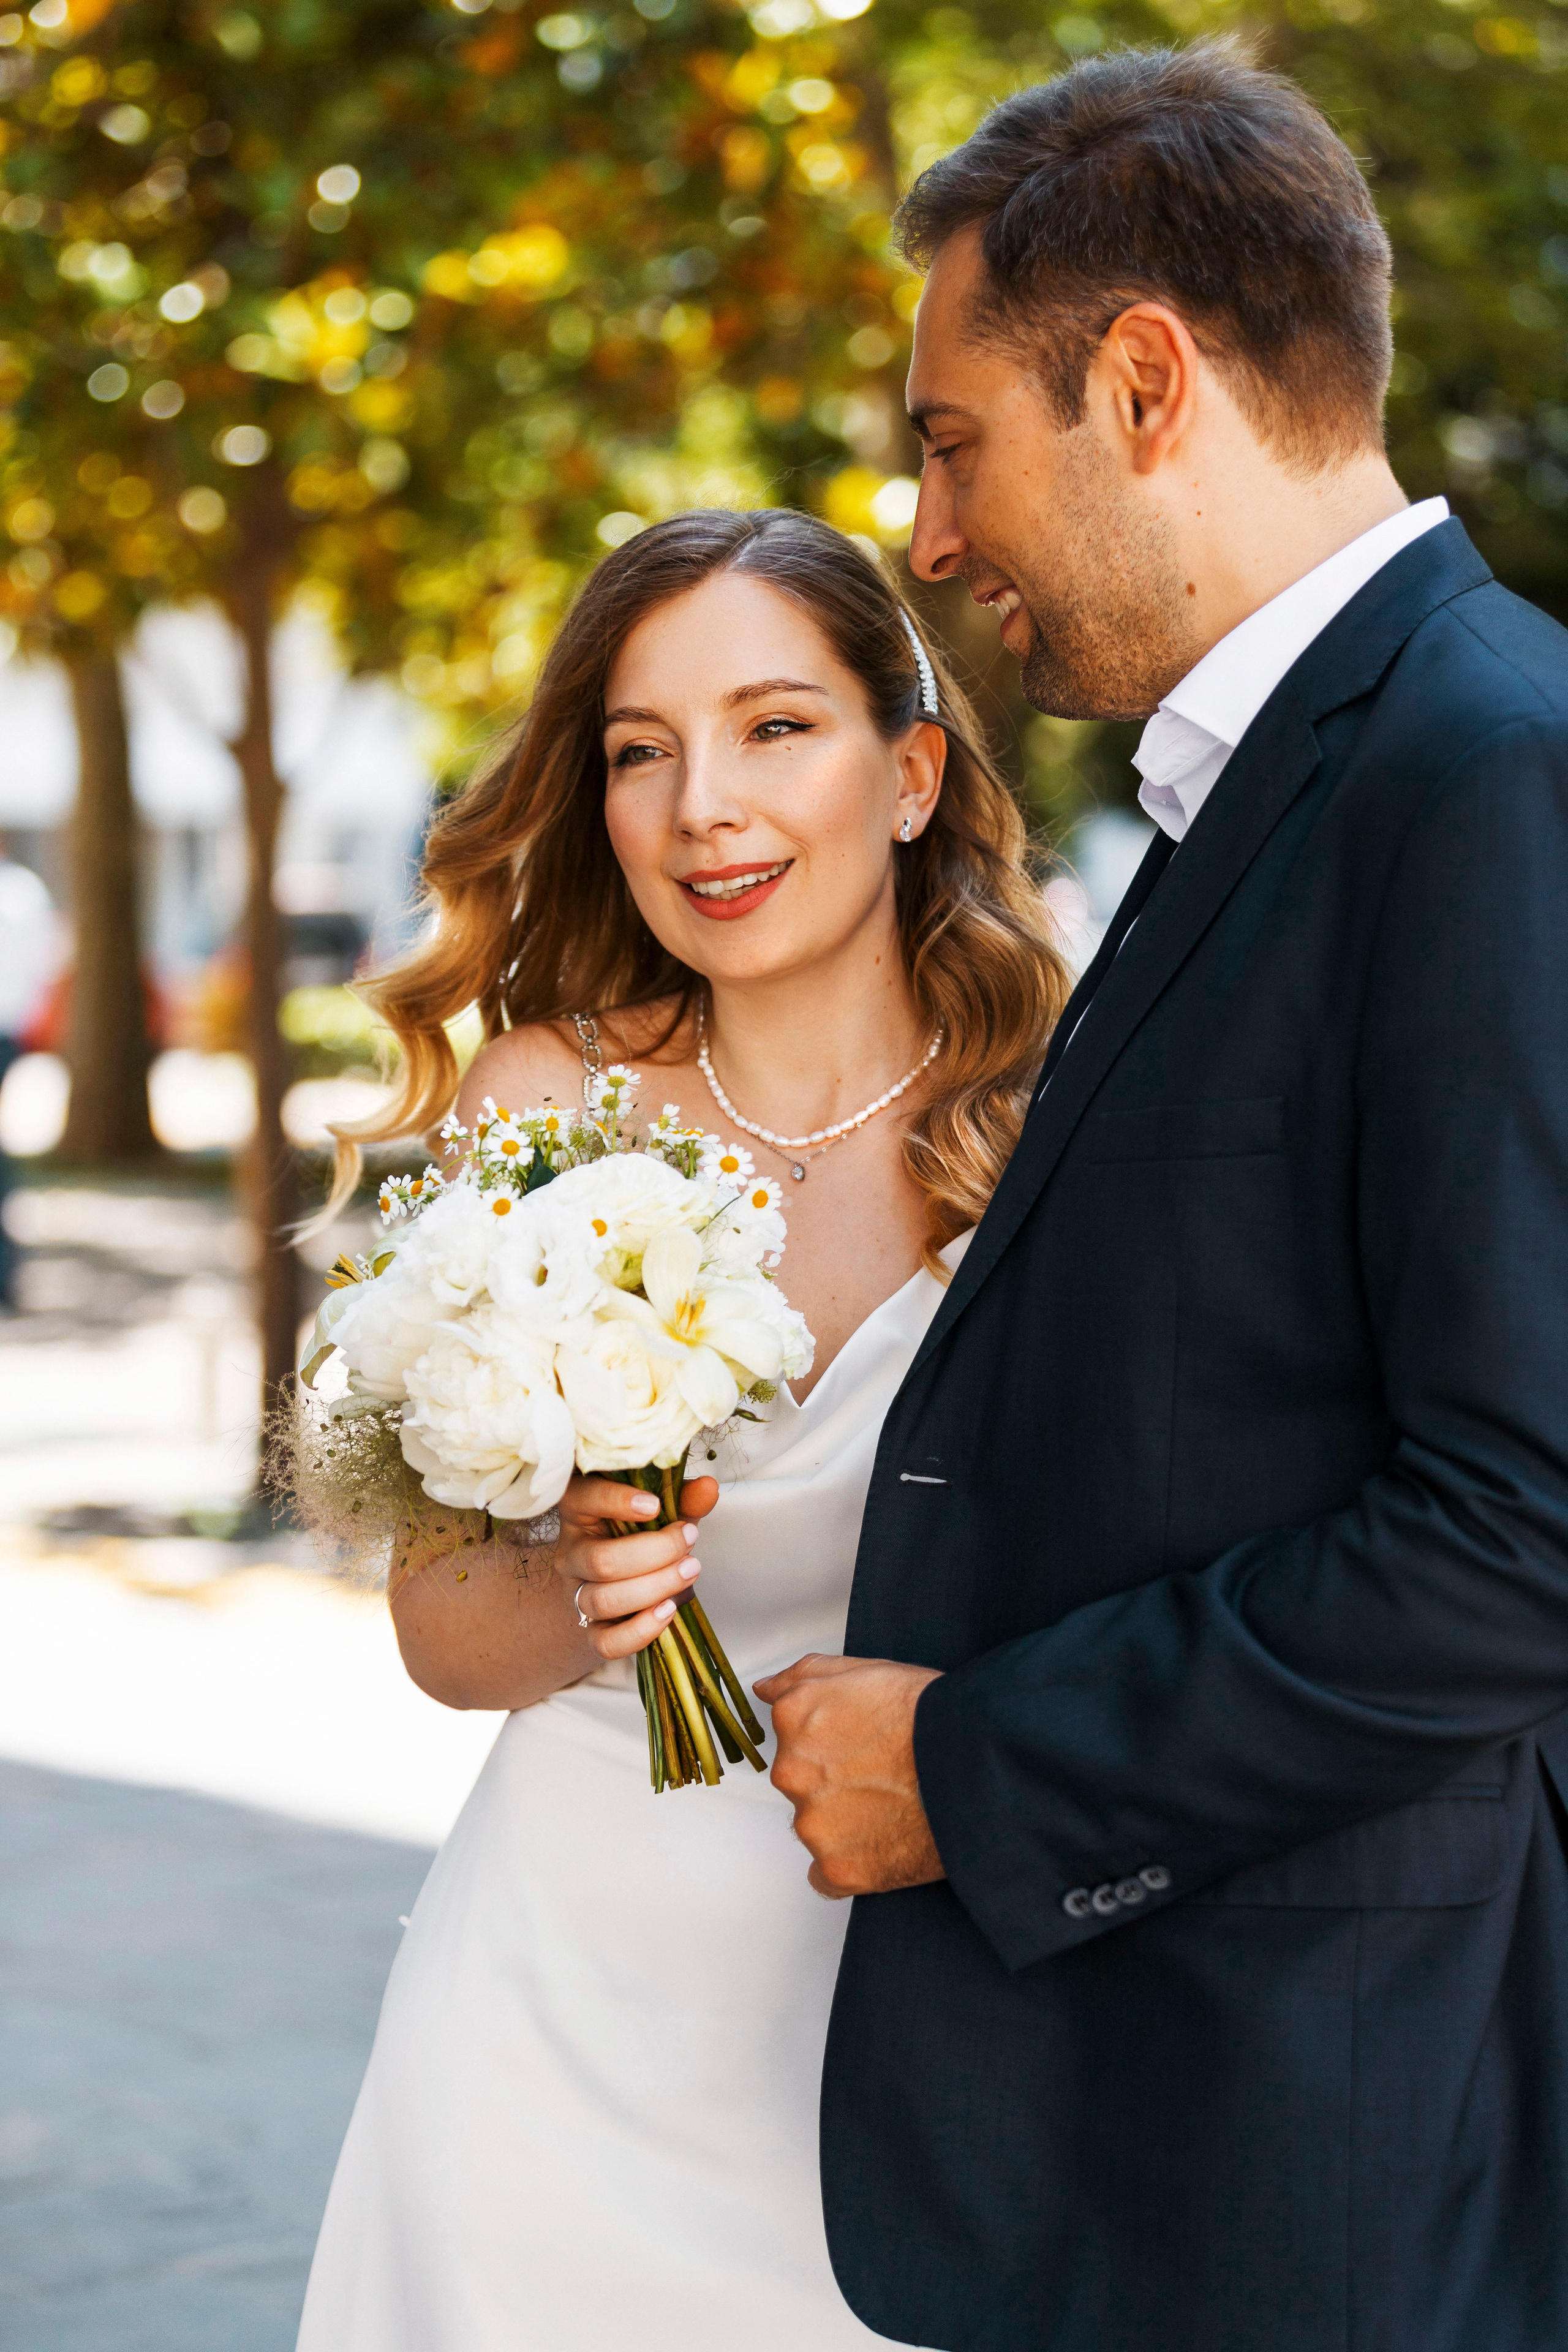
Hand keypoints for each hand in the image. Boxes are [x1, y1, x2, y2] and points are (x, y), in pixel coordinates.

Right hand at [555, 1473, 718, 1661]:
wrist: (611, 1587)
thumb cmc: (636, 1540)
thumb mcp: (659, 1514)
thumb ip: (682, 1500)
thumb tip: (708, 1487)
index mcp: (580, 1513)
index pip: (580, 1499)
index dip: (614, 1501)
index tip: (654, 1505)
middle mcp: (572, 1555)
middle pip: (600, 1560)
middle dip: (654, 1553)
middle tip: (691, 1540)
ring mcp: (577, 1596)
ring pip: (604, 1600)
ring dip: (654, 1587)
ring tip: (690, 1572)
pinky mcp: (590, 1633)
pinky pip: (607, 1642)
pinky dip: (641, 1630)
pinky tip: (669, 1610)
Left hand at [754, 1653, 945, 1897]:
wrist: (973, 1765)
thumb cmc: (930, 1716)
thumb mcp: (864, 1669)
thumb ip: (803, 1676)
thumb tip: (765, 1688)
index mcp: (795, 1719)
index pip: (791, 1739)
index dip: (831, 1743)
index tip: (858, 1747)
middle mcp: (793, 1772)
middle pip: (803, 1785)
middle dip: (835, 1783)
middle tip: (883, 1777)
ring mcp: (813, 1824)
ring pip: (817, 1828)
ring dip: (846, 1823)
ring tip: (894, 1808)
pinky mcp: (839, 1868)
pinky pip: (828, 1877)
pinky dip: (851, 1866)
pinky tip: (883, 1846)